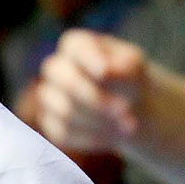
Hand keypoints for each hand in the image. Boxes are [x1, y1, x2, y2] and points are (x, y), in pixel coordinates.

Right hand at [35, 30, 146, 152]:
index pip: (72, 46)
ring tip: (130, 126)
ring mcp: (50, 98)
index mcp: (76, 46)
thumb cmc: (130, 80)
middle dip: (95, 98)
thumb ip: (122, 66)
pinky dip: (93, 137)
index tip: (105, 72)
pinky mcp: (51, 125)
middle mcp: (56, 69)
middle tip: (124, 110)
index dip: (87, 59)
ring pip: (65, 112)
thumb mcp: (134, 67)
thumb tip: (104, 72)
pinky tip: (114, 137)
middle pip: (64, 81)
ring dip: (100, 121)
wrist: (128, 107)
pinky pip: (65, 134)